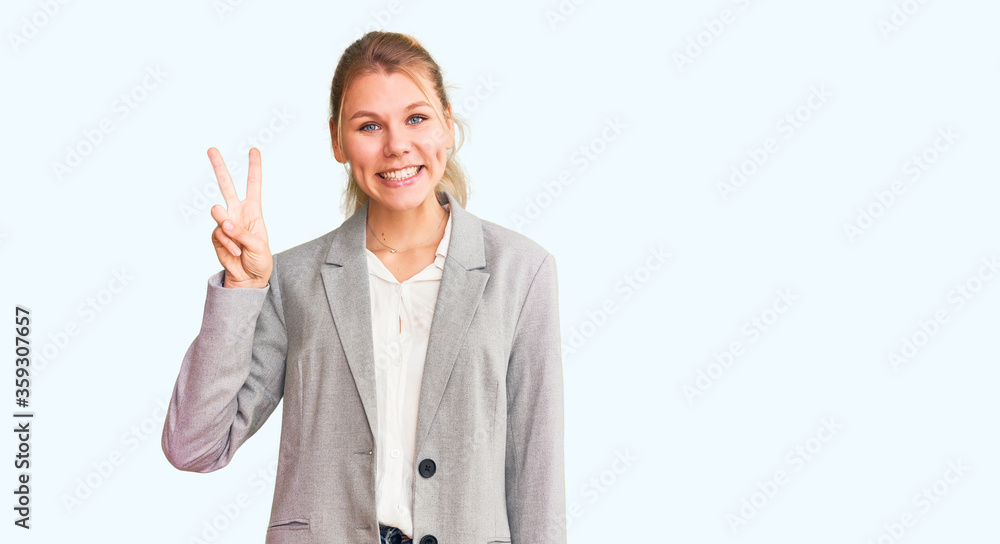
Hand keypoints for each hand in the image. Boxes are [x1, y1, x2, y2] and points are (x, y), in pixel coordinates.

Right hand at [208, 147, 272, 288]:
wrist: (248, 277)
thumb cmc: (259, 259)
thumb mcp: (258, 245)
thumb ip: (241, 232)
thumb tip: (223, 222)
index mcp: (253, 210)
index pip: (253, 185)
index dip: (254, 168)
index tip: (254, 150)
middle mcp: (237, 212)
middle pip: (226, 185)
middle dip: (219, 167)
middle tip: (211, 149)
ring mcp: (225, 223)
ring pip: (217, 211)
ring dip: (226, 225)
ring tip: (235, 239)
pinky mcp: (216, 235)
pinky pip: (219, 234)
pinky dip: (228, 245)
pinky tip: (235, 253)